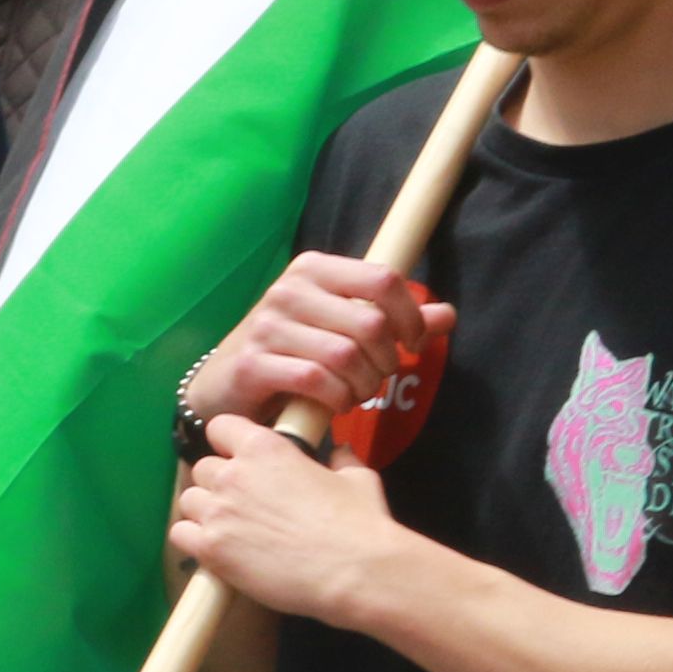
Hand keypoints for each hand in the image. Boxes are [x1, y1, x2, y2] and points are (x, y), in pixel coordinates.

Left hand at [172, 414, 425, 631]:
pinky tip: (217, 549)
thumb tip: (342, 452)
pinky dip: (194, 539)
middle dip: (219, 483)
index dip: (228, 442)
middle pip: (203, 468)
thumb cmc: (361, 524)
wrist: (356, 572)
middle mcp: (233, 474)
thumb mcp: (358, 479)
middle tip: (244, 503)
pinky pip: (180, 534)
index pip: (219, 427)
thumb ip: (342, 460)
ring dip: (205, 511)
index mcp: (264, 448)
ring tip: (232, 529)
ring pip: (189, 500)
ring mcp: (218, 511)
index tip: (239, 458)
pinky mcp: (211, 548)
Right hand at [198, 253, 449, 434]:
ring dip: (363, 386)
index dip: (411, 316)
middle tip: (376, 377)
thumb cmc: (293, 352)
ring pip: (345, 356)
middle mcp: (286, 290)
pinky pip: (315, 381)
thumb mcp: (342, 327)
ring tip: (356, 393)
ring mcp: (266, 326)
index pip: (383, 279)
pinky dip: (336, 398)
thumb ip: (394, 320)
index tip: (410, 344)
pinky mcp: (252, 364)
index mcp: (313, 269)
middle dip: (385, 361)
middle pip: (371, 324)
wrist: (224, 386)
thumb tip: (447, 315)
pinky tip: (334, 402)